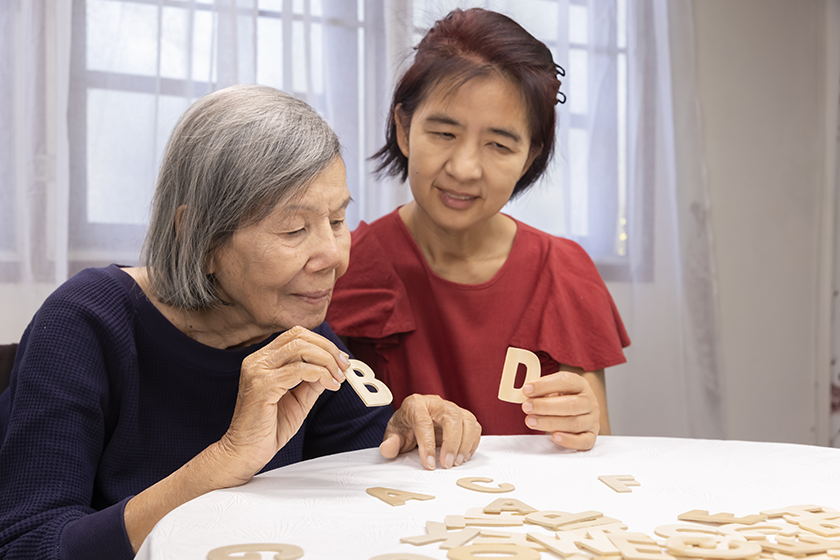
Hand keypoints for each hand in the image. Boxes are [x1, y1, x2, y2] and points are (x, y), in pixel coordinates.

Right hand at [215, 326, 347, 484]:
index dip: (322, 343)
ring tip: (338, 378)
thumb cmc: (267, 429)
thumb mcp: (298, 400)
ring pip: (300, 348)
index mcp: (263, 360)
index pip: (295, 335)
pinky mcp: (261, 386)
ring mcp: (257, 371)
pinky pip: (298, 370)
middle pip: (299, 336)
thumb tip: (333, 367)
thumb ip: (313, 382)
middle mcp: (257, 361)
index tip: (340, 359)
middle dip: (327, 349)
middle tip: (344, 366)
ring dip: (326, 361)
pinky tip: (329, 385)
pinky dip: (320, 374)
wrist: (245, 453)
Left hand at [379, 394, 480, 469]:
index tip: (429, 465)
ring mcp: (452, 408)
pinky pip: (475, 427)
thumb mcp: (393, 434)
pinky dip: (472, 443)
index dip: (427, 444)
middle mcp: (436, 403)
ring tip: (456, 463)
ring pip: (467, 420)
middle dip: (452, 442)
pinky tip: (463, 457)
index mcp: (415, 404)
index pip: (423, 422)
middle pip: (451, 416)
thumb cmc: (405, 426)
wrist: (414, 419)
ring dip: (465, 444)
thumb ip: (390, 443)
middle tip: (447, 464)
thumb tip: (388, 449)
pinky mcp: (463, 417)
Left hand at [521, 368, 605, 450]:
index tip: (527, 390)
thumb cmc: (563, 398)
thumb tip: (526, 392)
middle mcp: (589, 402)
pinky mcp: (591, 436)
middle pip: (571, 404)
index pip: (566, 381)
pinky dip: (569, 440)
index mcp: (580, 384)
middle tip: (527, 407)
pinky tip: (555, 437)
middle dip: (546, 406)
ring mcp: (592, 420)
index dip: (545, 385)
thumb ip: (542, 390)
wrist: (580, 411)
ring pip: (575, 423)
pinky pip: (584, 441)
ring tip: (531, 421)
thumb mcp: (554, 389)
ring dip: (550, 423)